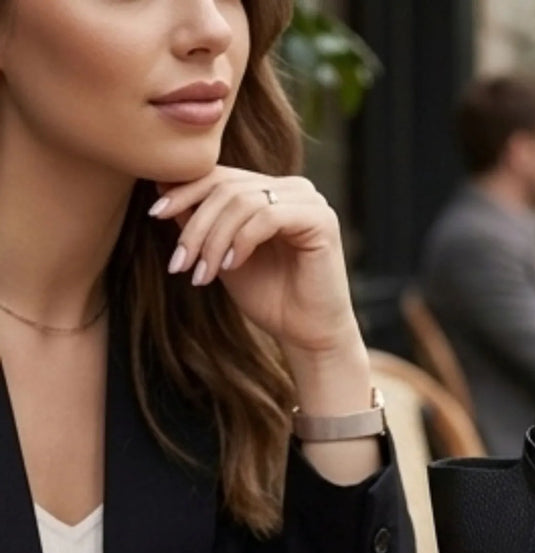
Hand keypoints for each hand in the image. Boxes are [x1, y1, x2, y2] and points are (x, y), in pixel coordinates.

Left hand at [149, 166, 361, 359]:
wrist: (307, 334)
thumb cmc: (270, 298)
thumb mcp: (222, 255)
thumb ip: (202, 222)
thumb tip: (161, 188)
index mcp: (272, 190)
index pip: (220, 176)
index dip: (183, 191)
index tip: (153, 215)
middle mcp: (293, 188)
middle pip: (227, 186)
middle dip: (196, 225)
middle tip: (179, 262)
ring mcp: (310, 201)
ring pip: (242, 201)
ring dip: (214, 239)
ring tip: (203, 273)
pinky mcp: (321, 220)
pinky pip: (268, 217)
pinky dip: (241, 241)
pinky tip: (231, 266)